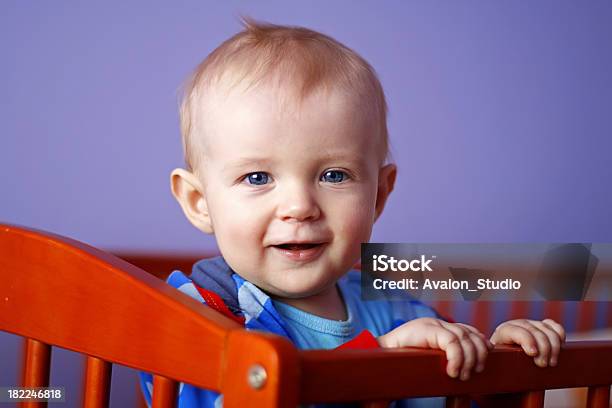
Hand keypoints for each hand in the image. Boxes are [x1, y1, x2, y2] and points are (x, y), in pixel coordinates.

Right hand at [378, 317, 492, 380]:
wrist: (380, 354)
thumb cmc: (403, 361)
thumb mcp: (430, 359)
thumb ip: (445, 358)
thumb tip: (467, 373)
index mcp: (440, 328)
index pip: (469, 330)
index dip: (481, 343)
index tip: (483, 361)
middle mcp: (439, 323)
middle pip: (470, 333)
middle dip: (478, 353)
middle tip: (474, 372)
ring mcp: (433, 324)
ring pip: (464, 338)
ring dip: (468, 360)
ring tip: (461, 375)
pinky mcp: (427, 328)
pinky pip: (451, 341)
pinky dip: (456, 358)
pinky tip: (452, 371)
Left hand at [490, 319, 565, 366]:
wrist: (508, 361)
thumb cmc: (503, 366)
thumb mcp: (499, 365)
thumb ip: (500, 363)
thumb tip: (500, 366)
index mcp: (503, 332)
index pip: (514, 330)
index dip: (525, 339)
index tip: (533, 354)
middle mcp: (517, 325)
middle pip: (533, 330)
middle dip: (543, 348)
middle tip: (543, 365)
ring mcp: (531, 324)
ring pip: (546, 329)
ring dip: (553, 346)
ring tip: (551, 363)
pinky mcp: (542, 326)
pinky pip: (554, 326)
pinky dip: (559, 335)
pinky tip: (560, 347)